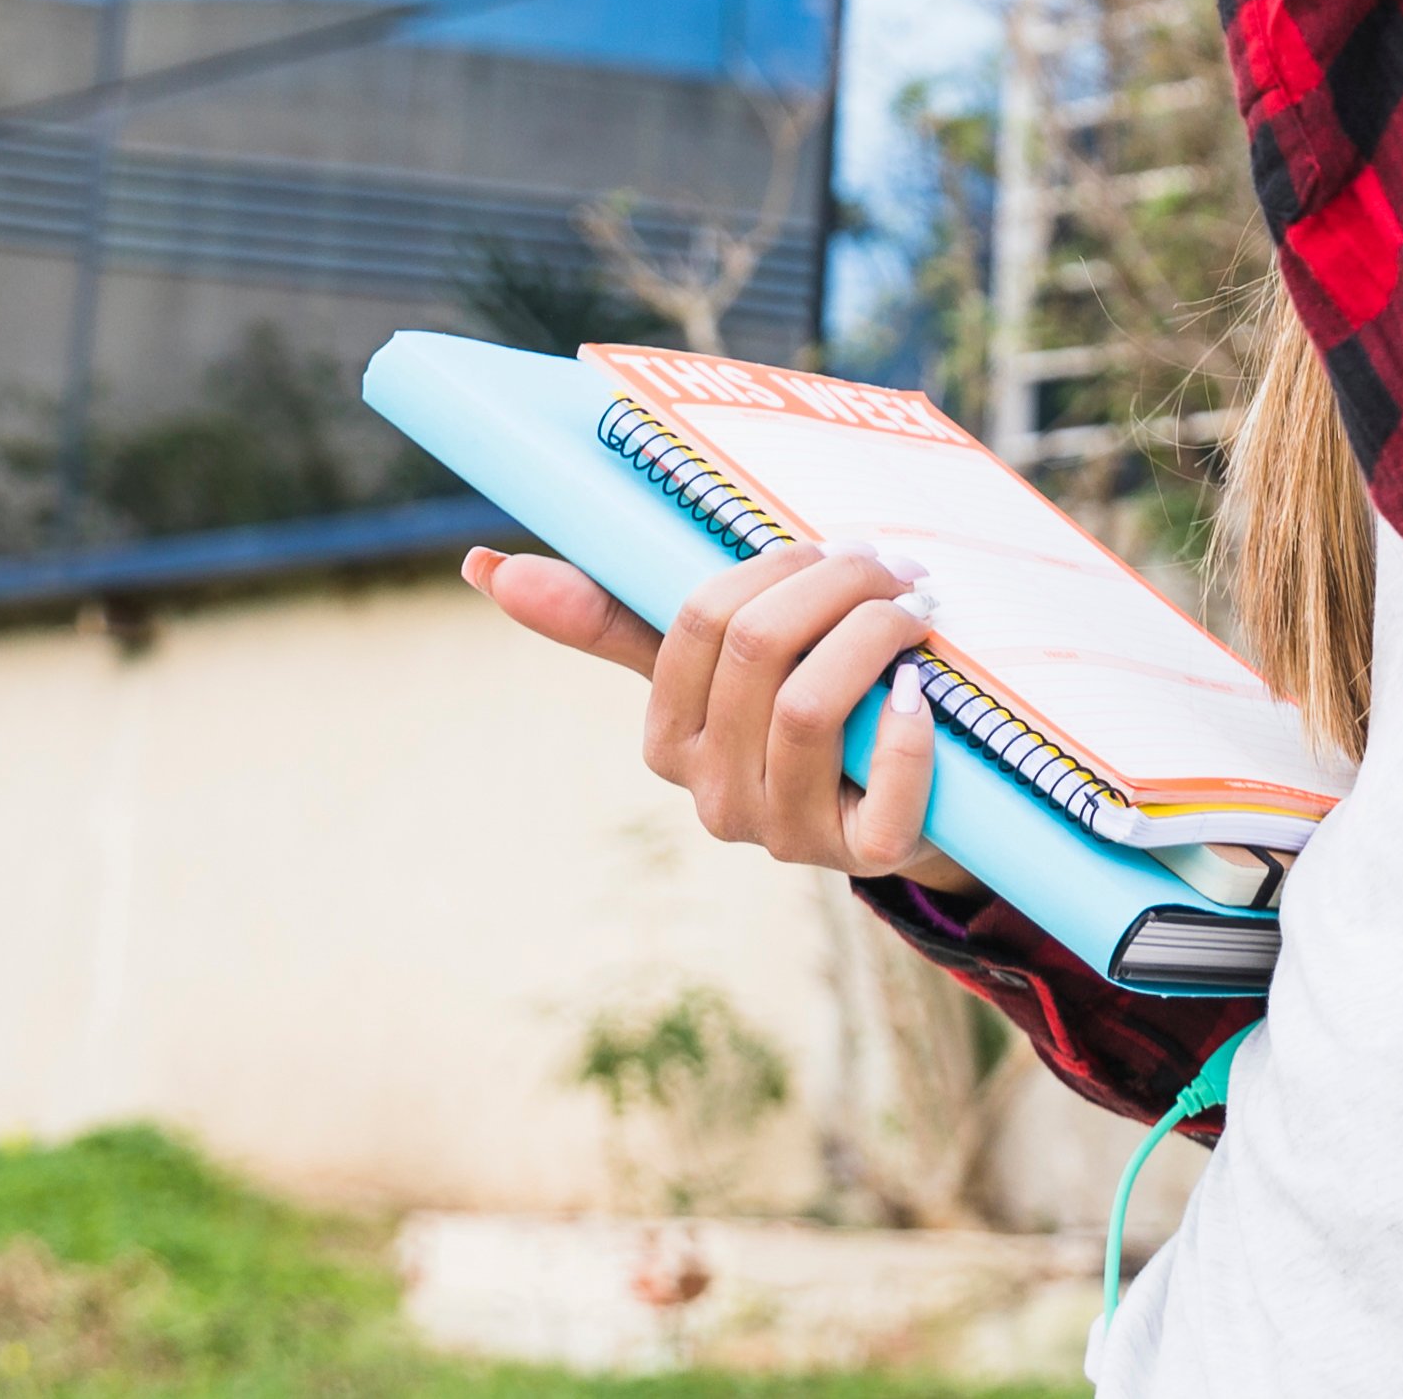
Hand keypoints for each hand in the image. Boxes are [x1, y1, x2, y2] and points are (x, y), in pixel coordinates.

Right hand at [461, 540, 958, 887]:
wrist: (897, 808)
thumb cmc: (793, 713)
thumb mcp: (710, 669)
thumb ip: (612, 618)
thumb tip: (482, 566)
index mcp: (668, 742)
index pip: (696, 623)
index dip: (769, 567)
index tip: (830, 543)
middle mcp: (716, 796)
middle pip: (760, 652)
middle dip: (833, 586)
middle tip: (890, 562)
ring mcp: (786, 835)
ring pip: (810, 705)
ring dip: (874, 635)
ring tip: (915, 604)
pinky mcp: (861, 858)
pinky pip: (879, 793)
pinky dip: (905, 732)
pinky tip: (921, 688)